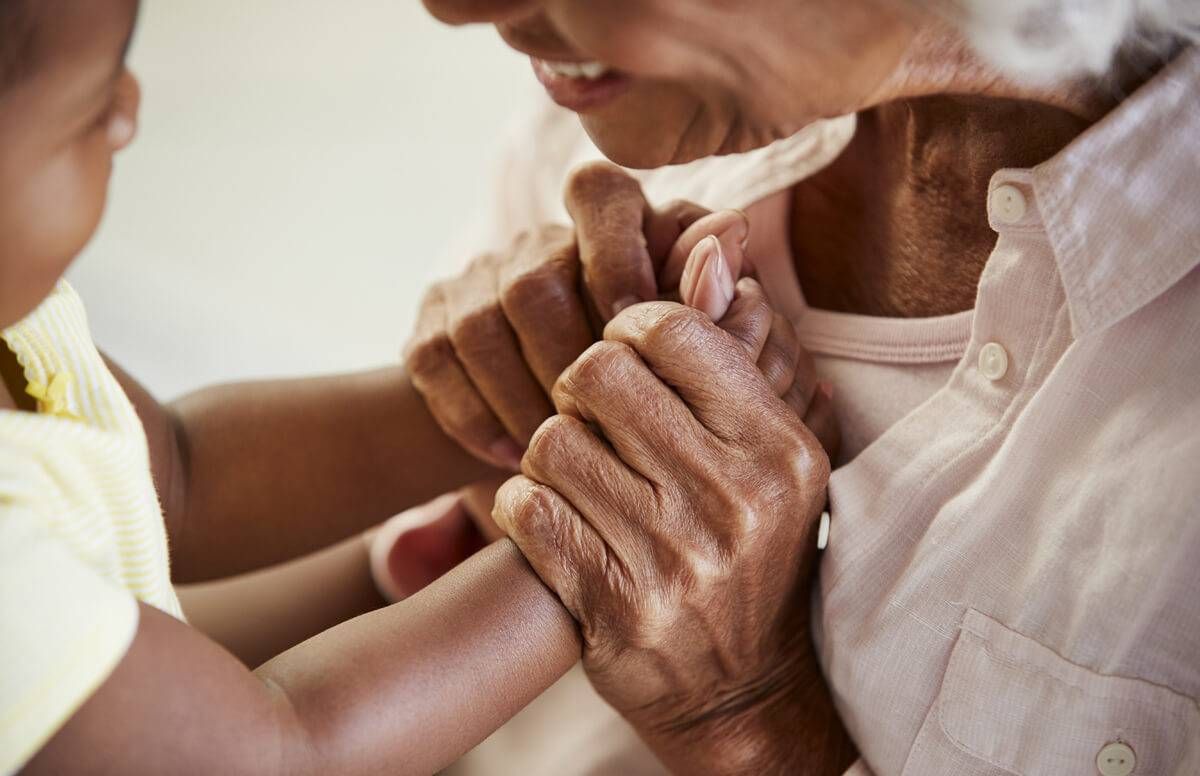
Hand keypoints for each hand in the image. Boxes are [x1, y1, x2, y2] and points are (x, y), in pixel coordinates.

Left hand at [384, 218, 815, 598]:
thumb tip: (713, 240)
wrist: (742, 688)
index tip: (622, 353)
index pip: (672, 331)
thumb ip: (741, 350)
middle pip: (599, 374)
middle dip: (579, 385)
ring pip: (553, 441)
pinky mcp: (611, 604)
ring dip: (548, 452)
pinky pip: (526, 509)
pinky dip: (519, 505)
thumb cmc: (752, 550)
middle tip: (587, 411)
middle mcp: (732, 499)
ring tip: (573, 472)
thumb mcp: (772, 455)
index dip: (627, 327)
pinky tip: (547, 516)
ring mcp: (671, 557)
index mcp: (778, 448)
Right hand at [403, 162, 737, 469]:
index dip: (615, 254)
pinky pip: (437, 359)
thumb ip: (717, 307)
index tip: (633, 326)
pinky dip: (476, 416)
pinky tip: (512, 455)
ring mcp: (479, 281)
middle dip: (563, 365)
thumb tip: (728, 233)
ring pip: (481, 324)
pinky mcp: (432, 324)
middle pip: (534, 281)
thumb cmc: (658, 397)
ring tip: (556, 450)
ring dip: (520, 398)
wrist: (557, 448)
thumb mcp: (700, 362)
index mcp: (614, 231)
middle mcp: (542, 244)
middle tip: (597, 426)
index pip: (599, 192)